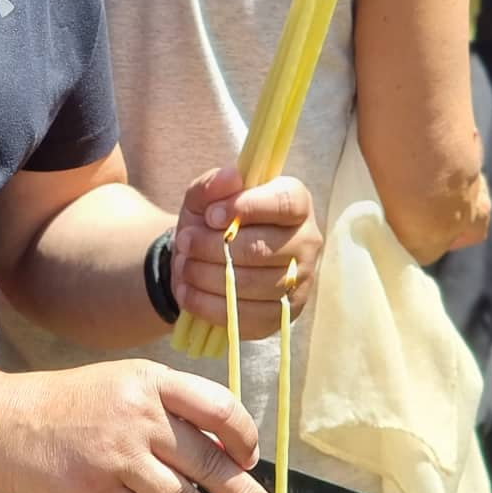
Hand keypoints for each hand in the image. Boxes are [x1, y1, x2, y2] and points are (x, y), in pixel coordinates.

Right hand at [0, 359, 275, 492]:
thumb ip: (163, 410)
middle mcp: (140, 414)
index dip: (244, 436)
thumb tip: (217, 452)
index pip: (218, 406)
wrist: (1, 423)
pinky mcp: (96, 492)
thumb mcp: (119, 386)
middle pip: (210, 460)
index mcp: (150, 381)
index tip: (251, 461)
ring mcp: (119, 455)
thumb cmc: (63, 407)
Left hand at [172, 167, 321, 333]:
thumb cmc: (211, 223)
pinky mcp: (284, 315)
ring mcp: (300, 282)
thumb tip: (231, 176)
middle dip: (213, 246)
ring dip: (207, 275)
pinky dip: (208, 305)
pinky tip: (187, 292)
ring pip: (251, 283)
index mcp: (297, 204)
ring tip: (184, 266)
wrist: (204, 264)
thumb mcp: (204, 198)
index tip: (211, 215)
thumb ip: (212, 184)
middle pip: (262, 248)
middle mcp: (307, 242)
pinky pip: (246, 316)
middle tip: (185, 241)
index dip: (247, 208)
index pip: (286, 203)